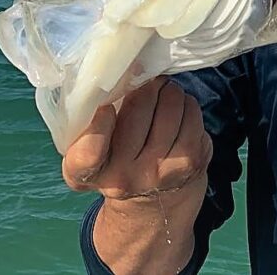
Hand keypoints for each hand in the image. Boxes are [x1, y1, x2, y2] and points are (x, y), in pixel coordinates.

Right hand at [61, 77, 211, 206]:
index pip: (89, 152)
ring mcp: (158, 173)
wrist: (153, 200)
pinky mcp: (189, 164)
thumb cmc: (116, 159)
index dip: (99, 123)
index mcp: (85, 174)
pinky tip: (179, 109)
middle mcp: (122, 179)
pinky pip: (192, 114)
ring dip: (169, 91)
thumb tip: (117, 76)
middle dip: (145, 86)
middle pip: (139, 109)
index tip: (106, 105)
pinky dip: (187, 103)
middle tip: (146, 82)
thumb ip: (89, 122)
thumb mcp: (90, 149)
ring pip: (170, 106)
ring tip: (164, 93)